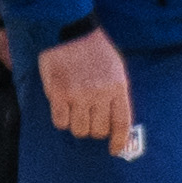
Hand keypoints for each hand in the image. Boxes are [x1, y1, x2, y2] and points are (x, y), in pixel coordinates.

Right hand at [37, 26, 130, 153]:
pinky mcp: (58, 94)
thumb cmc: (97, 52)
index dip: (119, 140)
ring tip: (76, 114)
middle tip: (90, 121)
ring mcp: (78, 95)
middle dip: (94, 130)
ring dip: (77, 126)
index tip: (114, 149)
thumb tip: (116, 123)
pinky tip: (63, 110)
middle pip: (98, 130)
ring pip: (79, 129)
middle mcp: (100, 94)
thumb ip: (117, 95)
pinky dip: (61, 121)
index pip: (122, 123)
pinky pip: (60, 121)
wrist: (72, 34)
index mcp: (118, 88)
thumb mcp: (117, 71)